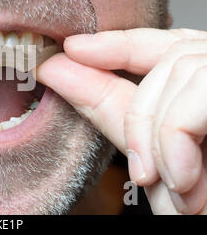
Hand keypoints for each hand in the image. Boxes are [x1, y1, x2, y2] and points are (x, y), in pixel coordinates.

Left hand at [37, 28, 206, 213]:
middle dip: (139, 111)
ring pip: (184, 69)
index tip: (73, 48)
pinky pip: (202, 93)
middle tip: (139, 170)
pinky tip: (185, 179)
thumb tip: (58, 70)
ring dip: (160, 134)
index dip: (117, 43)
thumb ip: (112, 109)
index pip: (162, 45)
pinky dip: (178, 135)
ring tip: (171, 184)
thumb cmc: (203, 207)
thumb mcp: (155, 158)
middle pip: (172, 57)